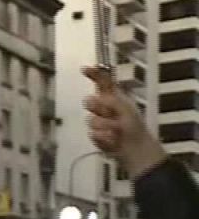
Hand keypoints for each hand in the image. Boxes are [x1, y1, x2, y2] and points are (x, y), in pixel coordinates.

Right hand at [83, 65, 165, 179]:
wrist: (134, 150)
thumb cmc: (134, 128)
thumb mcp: (126, 111)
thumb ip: (111, 103)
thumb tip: (93, 97)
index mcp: (115, 98)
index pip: (103, 83)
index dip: (94, 74)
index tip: (84, 69)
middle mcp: (105, 108)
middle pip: (90, 101)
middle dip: (97, 107)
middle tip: (108, 114)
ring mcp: (99, 122)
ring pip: (90, 120)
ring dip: (103, 126)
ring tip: (115, 133)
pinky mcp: (95, 135)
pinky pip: (91, 134)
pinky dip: (102, 138)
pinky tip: (112, 141)